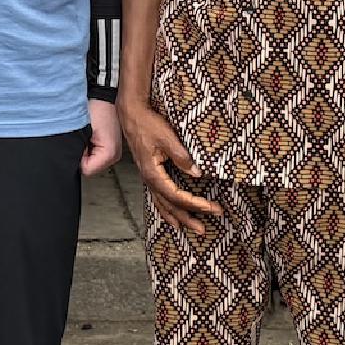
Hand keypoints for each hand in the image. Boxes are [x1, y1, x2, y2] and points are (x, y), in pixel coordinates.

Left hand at [81, 98, 120, 177]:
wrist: (101, 95)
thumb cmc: (94, 108)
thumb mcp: (82, 132)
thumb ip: (78, 152)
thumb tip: (73, 164)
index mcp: (110, 154)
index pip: (86, 170)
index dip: (79, 157)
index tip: (81, 141)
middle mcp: (114, 155)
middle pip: (90, 167)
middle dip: (82, 154)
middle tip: (84, 137)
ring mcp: (113, 151)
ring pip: (91, 161)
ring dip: (85, 150)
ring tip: (87, 134)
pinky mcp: (110, 145)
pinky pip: (94, 154)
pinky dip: (89, 146)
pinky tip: (90, 134)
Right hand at [120, 96, 219, 231]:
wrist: (131, 115)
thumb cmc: (148, 124)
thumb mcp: (167, 138)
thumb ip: (182, 157)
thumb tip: (197, 173)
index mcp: (153, 174)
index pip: (177, 196)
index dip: (195, 204)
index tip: (212, 207)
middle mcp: (150, 180)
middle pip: (170, 206)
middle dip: (188, 218)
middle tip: (204, 229)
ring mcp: (148, 178)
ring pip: (163, 204)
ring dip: (178, 218)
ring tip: (191, 228)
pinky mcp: (150, 173)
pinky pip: (158, 197)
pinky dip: (166, 209)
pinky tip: (172, 215)